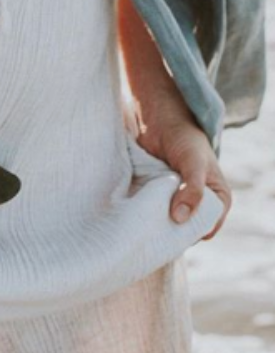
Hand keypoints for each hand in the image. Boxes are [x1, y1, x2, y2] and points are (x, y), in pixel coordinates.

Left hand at [135, 112, 231, 240]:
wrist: (160, 118)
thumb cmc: (185, 138)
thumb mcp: (193, 163)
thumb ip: (192, 190)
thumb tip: (180, 218)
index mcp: (218, 199)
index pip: (206, 227)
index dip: (190, 233)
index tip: (170, 234)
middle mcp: (199, 203)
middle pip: (186, 228)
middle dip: (171, 231)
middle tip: (152, 231)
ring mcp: (177, 199)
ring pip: (167, 221)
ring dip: (155, 222)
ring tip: (142, 222)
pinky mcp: (158, 194)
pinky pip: (152, 210)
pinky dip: (145, 212)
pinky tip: (134, 213)